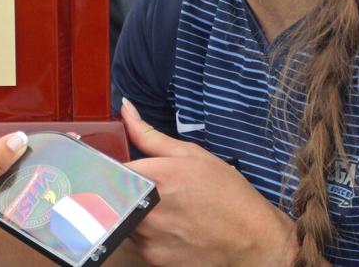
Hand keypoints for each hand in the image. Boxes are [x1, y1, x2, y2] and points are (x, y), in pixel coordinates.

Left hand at [119, 100, 295, 266]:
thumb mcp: (190, 154)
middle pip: (111, 196)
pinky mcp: (151, 258)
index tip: (120, 171)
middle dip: (122, 191)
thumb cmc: (224, 192)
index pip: (107, 170)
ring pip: (120, 219)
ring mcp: (146, 237)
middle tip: (148, 192)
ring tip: (163, 210)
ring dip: (132, 212)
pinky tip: (168, 229)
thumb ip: (148, 135)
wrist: (251, 238)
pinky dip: (144, 234)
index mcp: (152, 177)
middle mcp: (144, 209)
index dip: (110, 169)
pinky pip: (134, 241)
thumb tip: (125, 108)